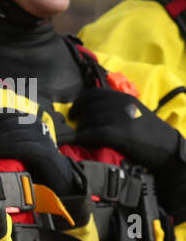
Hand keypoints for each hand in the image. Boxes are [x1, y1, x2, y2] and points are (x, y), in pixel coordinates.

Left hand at [0, 110, 83, 194]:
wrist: (59, 181)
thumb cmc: (33, 166)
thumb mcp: (16, 149)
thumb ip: (3, 141)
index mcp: (30, 123)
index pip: (8, 113)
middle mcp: (38, 127)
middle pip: (9, 121)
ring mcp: (43, 139)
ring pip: (15, 133)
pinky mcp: (46, 153)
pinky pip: (24, 147)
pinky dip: (7, 149)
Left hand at [69, 87, 185, 171]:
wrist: (167, 147)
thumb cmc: (149, 132)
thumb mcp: (133, 111)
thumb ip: (115, 107)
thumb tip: (89, 110)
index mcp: (124, 97)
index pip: (93, 93)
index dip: (79, 102)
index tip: (74, 112)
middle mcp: (121, 104)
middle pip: (87, 108)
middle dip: (79, 118)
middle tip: (77, 127)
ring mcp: (119, 118)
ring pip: (88, 121)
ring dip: (80, 130)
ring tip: (82, 137)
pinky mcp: (118, 134)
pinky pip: (91, 134)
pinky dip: (79, 138)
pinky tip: (72, 141)